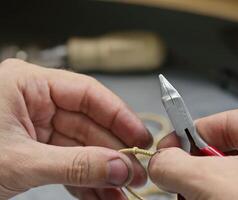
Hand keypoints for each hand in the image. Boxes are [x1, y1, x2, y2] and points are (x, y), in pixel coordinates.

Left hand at [0, 59, 151, 199]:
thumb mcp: (20, 161)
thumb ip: (75, 164)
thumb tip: (119, 167)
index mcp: (27, 86)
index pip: (87, 93)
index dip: (119, 115)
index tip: (140, 138)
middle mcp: (34, 103)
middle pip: (89, 124)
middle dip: (113, 152)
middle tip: (137, 173)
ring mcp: (35, 128)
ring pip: (81, 148)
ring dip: (103, 172)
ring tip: (124, 191)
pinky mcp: (33, 151)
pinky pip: (68, 164)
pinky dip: (86, 181)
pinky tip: (104, 195)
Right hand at [148, 109, 237, 199]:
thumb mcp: (206, 182)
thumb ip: (174, 164)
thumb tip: (160, 161)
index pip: (226, 122)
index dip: (190, 134)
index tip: (168, 149)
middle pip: (233, 149)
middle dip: (201, 166)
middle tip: (180, 178)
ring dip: (213, 185)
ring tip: (197, 197)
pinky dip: (231, 195)